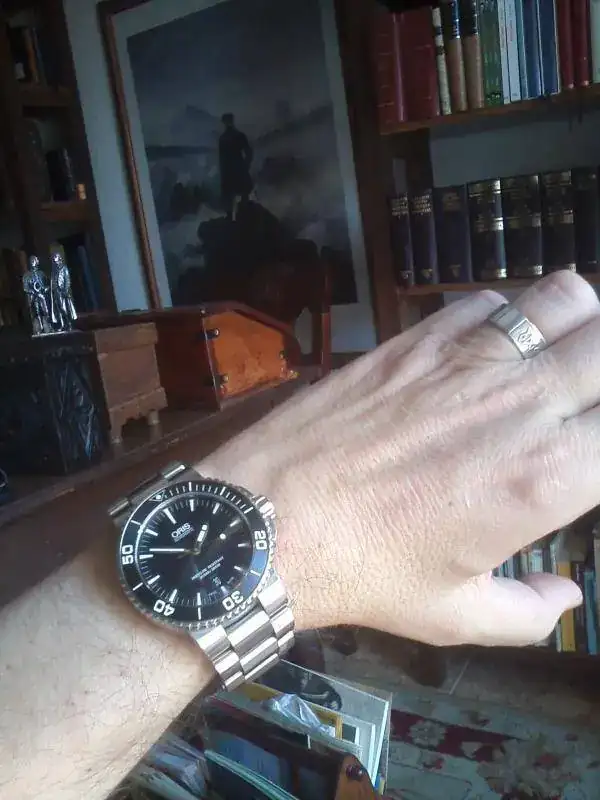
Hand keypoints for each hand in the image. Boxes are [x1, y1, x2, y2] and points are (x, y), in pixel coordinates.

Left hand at [197, 271, 596, 647]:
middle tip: (588, 396)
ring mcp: (467, 357)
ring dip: (577, 322)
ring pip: (564, 298)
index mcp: (547, 475)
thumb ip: (529, 611)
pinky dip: (506, 316)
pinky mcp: (416, 337)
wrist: (266, 520)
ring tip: (558, 355)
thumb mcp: (455, 616)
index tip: (593, 448)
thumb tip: (567, 597)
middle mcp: (522, 400)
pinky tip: (486, 350)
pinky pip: (487, 300)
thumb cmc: (363, 574)